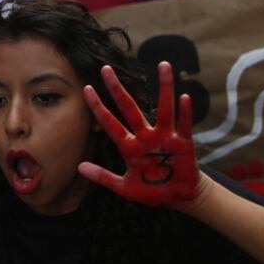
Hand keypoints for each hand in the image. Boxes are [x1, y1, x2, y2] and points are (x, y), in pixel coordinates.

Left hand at [78, 61, 199, 206]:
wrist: (179, 198)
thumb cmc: (152, 191)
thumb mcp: (124, 188)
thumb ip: (103, 177)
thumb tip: (79, 167)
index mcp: (130, 147)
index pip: (109, 123)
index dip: (98, 107)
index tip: (86, 88)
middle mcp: (145, 137)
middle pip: (129, 108)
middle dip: (117, 89)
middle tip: (105, 69)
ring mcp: (165, 138)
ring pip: (163, 108)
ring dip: (164, 88)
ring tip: (163, 65)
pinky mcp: (183, 144)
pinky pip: (184, 125)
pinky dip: (184, 113)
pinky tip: (184, 98)